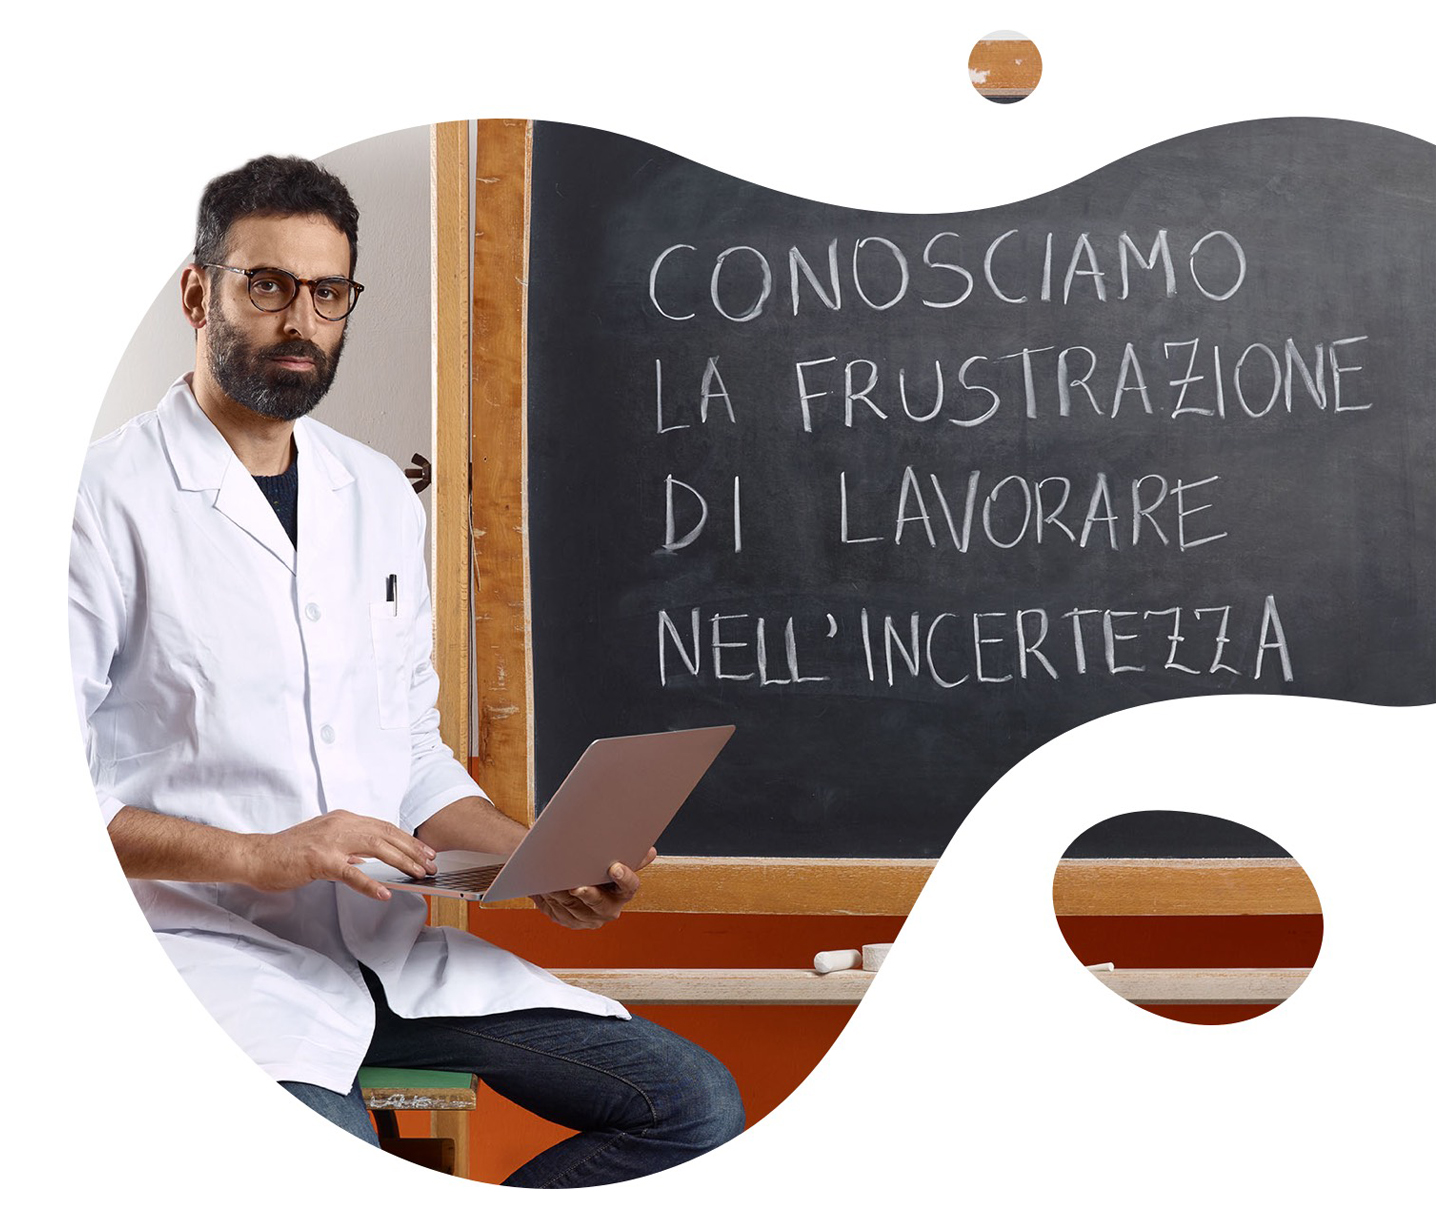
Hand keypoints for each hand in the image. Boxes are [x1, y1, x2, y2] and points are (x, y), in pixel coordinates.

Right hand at [245, 809, 436, 900]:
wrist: (256, 856)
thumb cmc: (287, 853)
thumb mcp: (324, 842)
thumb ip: (347, 848)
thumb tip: (369, 858)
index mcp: (342, 819)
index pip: (383, 827)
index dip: (407, 839)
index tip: (424, 851)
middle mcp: (340, 824)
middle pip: (386, 835)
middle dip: (412, 850)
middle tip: (431, 864)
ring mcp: (330, 841)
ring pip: (376, 849)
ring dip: (401, 863)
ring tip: (418, 875)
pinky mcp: (320, 860)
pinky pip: (351, 873)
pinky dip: (370, 883)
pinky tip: (383, 893)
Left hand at [531, 847, 657, 928]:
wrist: (576, 883)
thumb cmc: (598, 871)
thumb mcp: (617, 865)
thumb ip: (632, 859)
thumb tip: (650, 852)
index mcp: (623, 894)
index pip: (629, 887)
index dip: (623, 877)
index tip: (615, 867)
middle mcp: (607, 910)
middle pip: (598, 903)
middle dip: (587, 894)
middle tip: (577, 885)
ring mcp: (587, 919)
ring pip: (573, 907)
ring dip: (562, 894)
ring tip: (553, 879)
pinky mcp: (567, 921)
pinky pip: (556, 911)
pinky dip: (549, 899)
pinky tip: (545, 887)